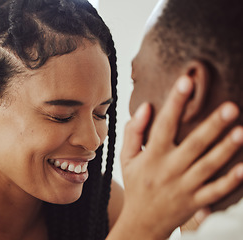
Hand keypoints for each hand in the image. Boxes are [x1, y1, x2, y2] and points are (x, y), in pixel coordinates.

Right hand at [118, 76, 242, 239]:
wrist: (142, 222)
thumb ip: (133, 132)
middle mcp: (169, 170)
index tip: (186, 81)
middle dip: (211, 126)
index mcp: (152, 156)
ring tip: (240, 131)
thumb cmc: (136, 184)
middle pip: (193, 145)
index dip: (175, 102)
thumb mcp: (127, 158)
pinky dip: (231, 181)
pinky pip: (215, 191)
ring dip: (225, 149)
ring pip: (208, 166)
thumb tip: (146, 107)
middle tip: (230, 107)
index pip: (163, 125)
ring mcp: (184, 187)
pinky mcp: (196, 202)